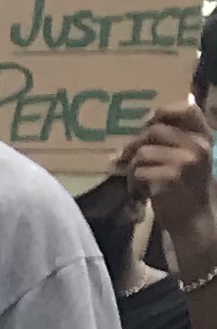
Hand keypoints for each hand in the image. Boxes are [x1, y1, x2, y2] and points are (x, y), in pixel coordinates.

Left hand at [133, 97, 215, 267]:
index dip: (162, 112)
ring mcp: (184, 162)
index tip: (147, 124)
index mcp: (204, 137)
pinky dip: (133, 183)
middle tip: (124, 159)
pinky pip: (137, 172)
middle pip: (153, 130)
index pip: (187, 109)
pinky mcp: (169, 178)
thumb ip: (170, 141)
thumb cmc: (186, 189)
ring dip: (132, 168)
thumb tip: (142, 123)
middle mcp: (197, 146)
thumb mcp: (187, 159)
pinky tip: (141, 193)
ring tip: (138, 181)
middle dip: (133, 145)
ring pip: (142, 152)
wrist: (193, 220)